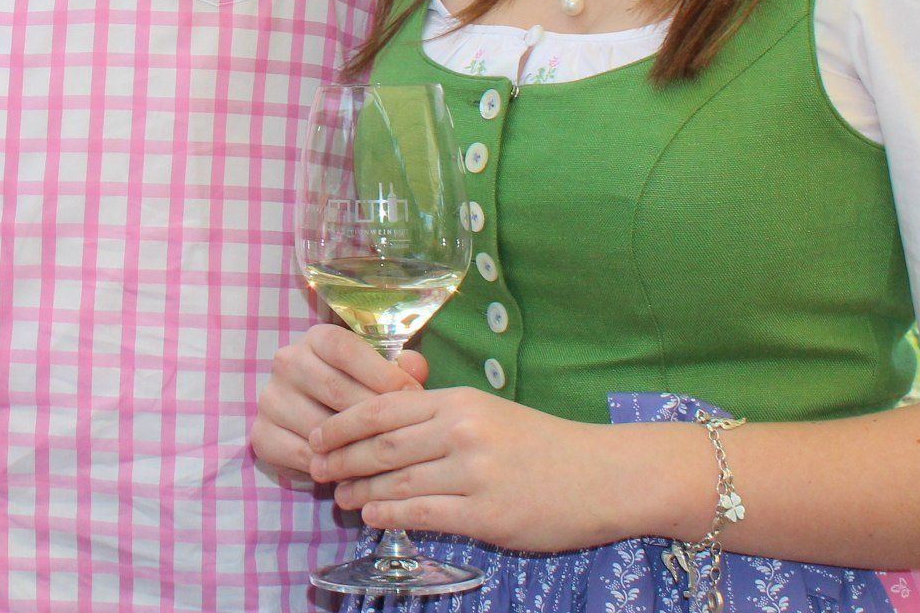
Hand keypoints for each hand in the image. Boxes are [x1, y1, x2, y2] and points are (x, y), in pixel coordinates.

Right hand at [249, 324, 429, 485]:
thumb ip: (400, 368)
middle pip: (334, 389)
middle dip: (374, 415)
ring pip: (319, 426)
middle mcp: (287, 361)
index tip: (413, 396)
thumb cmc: (356, 393)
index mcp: (316, 339)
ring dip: (353, 447)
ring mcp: (271, 398)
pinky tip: (354, 473)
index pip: (345, 348)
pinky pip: (301, 454)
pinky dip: (330, 467)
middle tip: (403, 435)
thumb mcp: (378, 374)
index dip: (381, 372)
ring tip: (383, 459)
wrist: (314, 425)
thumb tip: (417, 367)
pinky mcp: (262, 433)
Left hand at [307, 384, 670, 552]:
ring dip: (360, 489)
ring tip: (338, 496)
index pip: (383, 408)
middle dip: (340, 457)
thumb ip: (441, 418)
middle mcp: (462, 433)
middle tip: (314, 467)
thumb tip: (384, 429)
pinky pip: (424, 512)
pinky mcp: (487, 514)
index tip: (316, 435)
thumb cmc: (544, 445)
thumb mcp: (489, 414)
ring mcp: (474, 474)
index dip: (342, 423)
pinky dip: (390, 514)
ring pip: (398, 480)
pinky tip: (372, 516)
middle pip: (382, 444)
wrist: (605, 475)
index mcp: (460, 402)